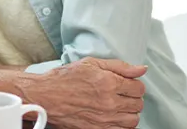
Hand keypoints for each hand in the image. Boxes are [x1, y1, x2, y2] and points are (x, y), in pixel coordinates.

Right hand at [18, 58, 146, 128]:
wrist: (45, 96)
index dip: (134, 85)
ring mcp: (104, 119)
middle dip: (132, 98)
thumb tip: (141, 69)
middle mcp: (109, 103)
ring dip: (129, 112)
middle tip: (121, 94)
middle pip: (138, 104)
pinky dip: (121, 125)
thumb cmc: (65, 78)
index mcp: (109, 83)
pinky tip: (113, 117)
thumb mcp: (91, 64)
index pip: (139, 88)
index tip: (126, 84)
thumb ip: (119, 66)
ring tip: (118, 106)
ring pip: (133, 120)